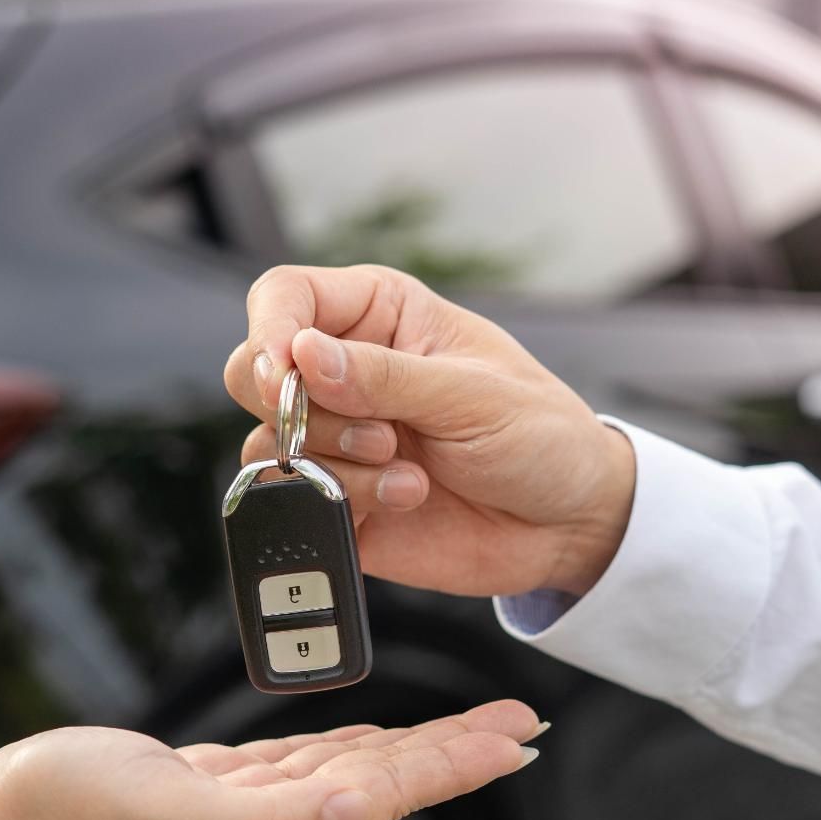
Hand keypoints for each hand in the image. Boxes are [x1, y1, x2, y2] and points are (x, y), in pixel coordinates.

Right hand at [0, 701, 542, 819]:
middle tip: (522, 725)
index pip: (383, 800)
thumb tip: (358, 814)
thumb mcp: (164, 816)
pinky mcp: (224, 795)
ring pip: (355, 773)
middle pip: (386, 787)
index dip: (453, 765)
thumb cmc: (71, 818)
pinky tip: (381, 739)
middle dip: (457, 754)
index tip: (514, 741)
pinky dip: (354, 744)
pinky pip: (309, 765)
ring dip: (418, 747)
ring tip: (474, 730)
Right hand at [224, 264, 635, 597]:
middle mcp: (345, 371)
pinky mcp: (335, 497)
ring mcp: (337, 438)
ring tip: (406, 468)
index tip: (286, 371)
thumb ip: (384, 376)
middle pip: (252, 371)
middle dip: (299, 408)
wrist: (568, 523)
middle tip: (373, 431)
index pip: (284, 296)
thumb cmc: (539, 435)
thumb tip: (301, 355)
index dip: (270, 330)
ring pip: (268, 441)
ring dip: (335, 461)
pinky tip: (407, 496)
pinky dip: (345, 501)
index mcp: (378, 315)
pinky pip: (295, 498)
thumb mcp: (472, 394)